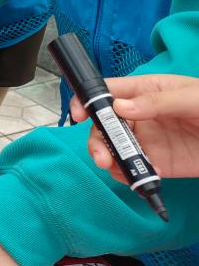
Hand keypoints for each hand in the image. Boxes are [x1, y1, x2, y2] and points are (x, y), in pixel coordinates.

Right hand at [70, 73, 198, 179]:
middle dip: (97, 139)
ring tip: (114, 168)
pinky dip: (130, 175)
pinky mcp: (159, 163)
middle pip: (104, 125)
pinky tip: (144, 175)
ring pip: (115, 149)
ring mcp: (148, 140)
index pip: (108, 92)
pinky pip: (134, 170)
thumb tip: (120, 108)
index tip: (78, 115)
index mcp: (146, 91)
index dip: (88, 101)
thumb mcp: (194, 97)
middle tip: (101, 155)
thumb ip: (158, 101)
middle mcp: (141, 116)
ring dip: (108, 158)